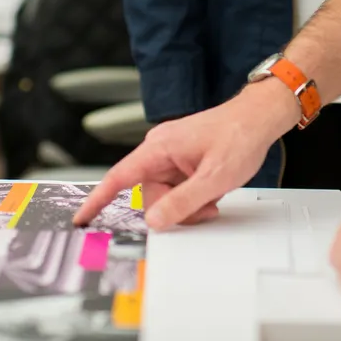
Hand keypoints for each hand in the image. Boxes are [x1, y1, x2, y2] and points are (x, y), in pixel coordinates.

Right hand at [73, 78, 299, 229]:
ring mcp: (171, 154)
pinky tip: (210, 190)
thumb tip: (155, 222)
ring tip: (213, 198)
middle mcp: (159, 149)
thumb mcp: (214, 179)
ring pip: (165, 194)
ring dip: (187, 204)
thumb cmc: (239, 136)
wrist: (258, 118)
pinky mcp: (181, 159)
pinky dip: (192, 195)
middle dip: (175, 209)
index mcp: (159, 148)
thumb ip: (183, 202)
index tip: (82, 218)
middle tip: (205, 208)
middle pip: (149, 194)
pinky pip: (176, 187)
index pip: (119, 178)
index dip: (97, 200)